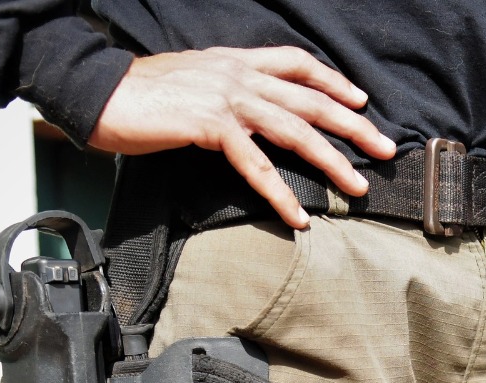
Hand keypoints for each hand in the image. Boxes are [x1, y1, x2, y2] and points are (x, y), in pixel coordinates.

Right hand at [88, 47, 396, 228]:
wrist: (98, 93)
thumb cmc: (144, 95)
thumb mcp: (196, 82)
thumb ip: (229, 92)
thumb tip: (251, 112)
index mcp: (238, 61)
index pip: (298, 64)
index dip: (334, 82)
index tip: (361, 102)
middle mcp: (239, 74)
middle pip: (311, 100)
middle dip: (354, 127)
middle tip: (387, 151)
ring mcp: (227, 98)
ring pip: (295, 130)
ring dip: (332, 161)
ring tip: (358, 187)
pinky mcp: (210, 126)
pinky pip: (255, 164)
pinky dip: (279, 193)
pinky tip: (298, 217)